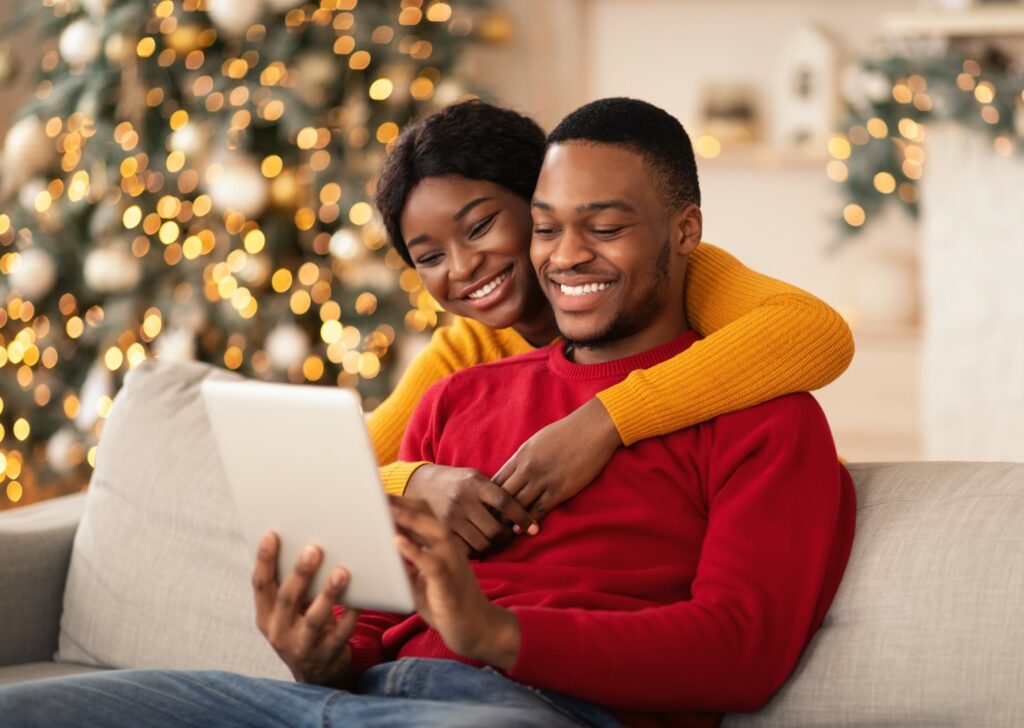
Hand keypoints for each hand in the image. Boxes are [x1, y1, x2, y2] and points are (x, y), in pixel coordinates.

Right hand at [252, 531, 359, 686]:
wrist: (317, 673)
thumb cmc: (303, 626)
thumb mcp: (290, 610)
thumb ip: (294, 585)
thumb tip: (309, 543)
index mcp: (266, 615)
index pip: (260, 585)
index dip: (264, 560)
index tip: (271, 535)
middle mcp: (279, 632)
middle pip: (287, 599)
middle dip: (300, 574)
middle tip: (314, 549)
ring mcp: (302, 646)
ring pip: (314, 620)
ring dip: (328, 594)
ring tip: (341, 572)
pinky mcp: (327, 655)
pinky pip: (341, 633)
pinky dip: (351, 615)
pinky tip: (361, 599)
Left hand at [390, 497, 520, 669]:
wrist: (478, 630)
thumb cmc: (447, 604)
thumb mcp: (421, 581)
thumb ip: (407, 564)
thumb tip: (383, 549)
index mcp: (443, 547)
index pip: (426, 516)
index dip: (405, 503)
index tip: (382, 494)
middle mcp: (451, 549)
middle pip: (430, 516)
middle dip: (404, 504)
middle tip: (379, 495)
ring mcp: (453, 564)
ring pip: (436, 532)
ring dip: (411, 520)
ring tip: (389, 510)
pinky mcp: (449, 583)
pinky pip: (433, 563)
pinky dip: (415, 551)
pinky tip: (398, 542)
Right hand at [405, 464, 537, 554]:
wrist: (422, 485)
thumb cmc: (458, 482)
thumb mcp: (475, 478)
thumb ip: (495, 491)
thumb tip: (525, 508)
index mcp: (475, 484)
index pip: (505, 502)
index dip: (522, 516)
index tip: (534, 528)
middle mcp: (463, 500)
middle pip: (494, 529)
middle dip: (506, 536)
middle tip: (509, 535)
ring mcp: (451, 517)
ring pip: (481, 542)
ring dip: (492, 545)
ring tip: (494, 540)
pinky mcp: (442, 530)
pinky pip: (465, 548)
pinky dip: (475, 550)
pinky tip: (478, 544)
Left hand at [493, 397, 621, 519]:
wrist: (592, 429)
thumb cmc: (566, 432)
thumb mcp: (536, 441)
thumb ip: (523, 458)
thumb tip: (514, 472)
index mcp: (520, 456)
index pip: (495, 482)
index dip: (488, 498)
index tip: (486, 509)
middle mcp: (527, 469)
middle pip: (502, 497)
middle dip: (495, 512)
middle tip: (489, 526)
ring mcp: (542, 480)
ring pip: (518, 506)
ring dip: (510, 520)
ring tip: (502, 533)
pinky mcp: (559, 490)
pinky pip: (539, 510)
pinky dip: (529, 521)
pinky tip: (523, 530)